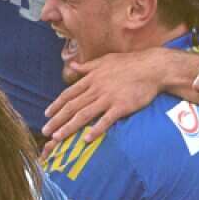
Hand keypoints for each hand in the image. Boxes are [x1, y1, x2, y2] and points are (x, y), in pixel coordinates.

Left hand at [42, 50, 163, 144]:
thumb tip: (72, 64)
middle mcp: (96, 88)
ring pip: (84, 114)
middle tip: (46, 131)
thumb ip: (87, 66)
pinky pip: (105, 120)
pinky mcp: (121, 107)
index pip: (69, 93)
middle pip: (72, 106)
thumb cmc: (130, 63)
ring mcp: (108, 98)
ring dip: (69, 127)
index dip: (57, 105)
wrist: (152, 67)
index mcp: (92, 78)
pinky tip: (86, 139)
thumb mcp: (105, 60)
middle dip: (57, 119)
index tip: (47, 114)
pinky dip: (95, 130)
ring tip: (57, 137)